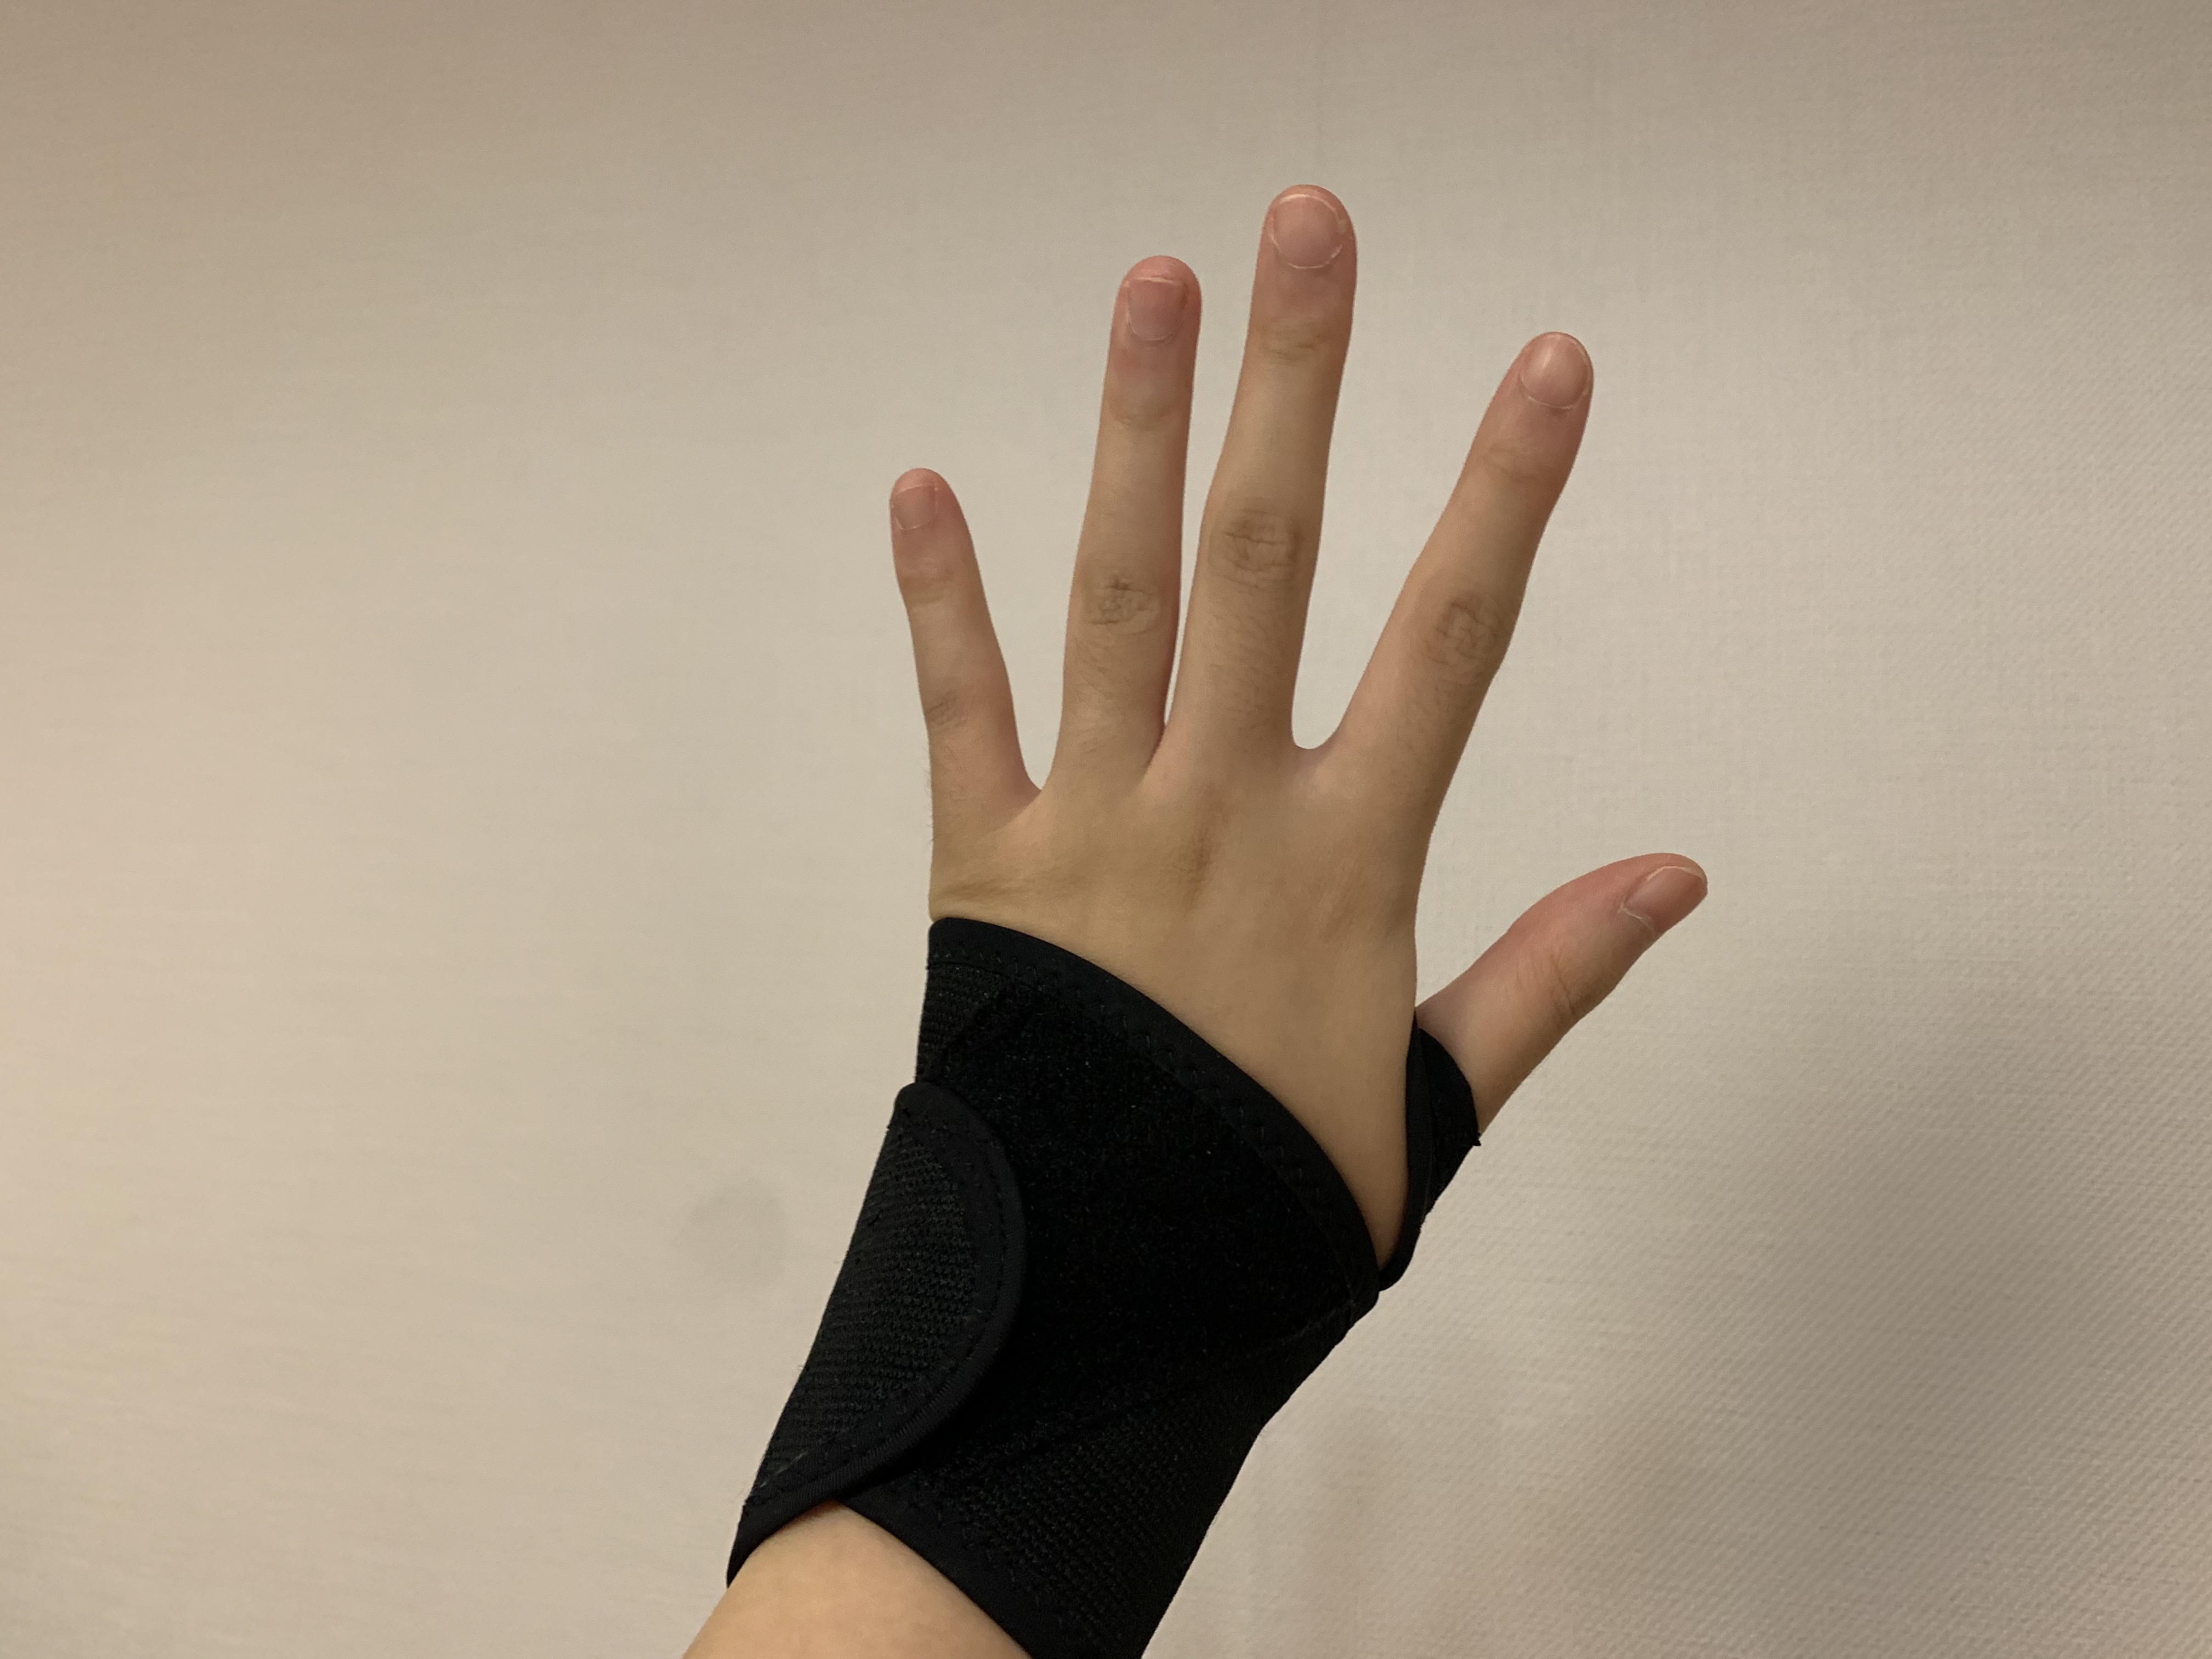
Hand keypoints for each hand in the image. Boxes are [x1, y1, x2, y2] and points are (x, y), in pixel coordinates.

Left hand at [885, 184, 1706, 1265]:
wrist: (1092, 1321)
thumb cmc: (1267, 1219)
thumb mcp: (1437, 1118)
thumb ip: (1550, 977)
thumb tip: (1680, 872)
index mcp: (1347, 865)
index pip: (1453, 641)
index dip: (1505, 494)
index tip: (1547, 362)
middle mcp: (1220, 812)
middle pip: (1267, 561)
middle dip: (1295, 385)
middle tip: (1308, 229)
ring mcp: (1094, 831)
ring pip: (1118, 597)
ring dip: (1135, 432)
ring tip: (1155, 285)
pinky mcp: (983, 871)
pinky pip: (960, 711)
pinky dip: (939, 601)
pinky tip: (922, 482)